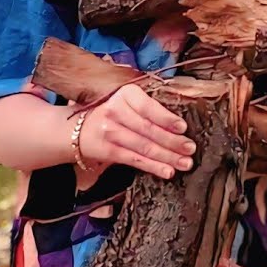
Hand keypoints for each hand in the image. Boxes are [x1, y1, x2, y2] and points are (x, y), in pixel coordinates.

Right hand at [76, 83, 196, 179]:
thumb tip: (182, 125)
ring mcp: (109, 131)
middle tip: (191, 148)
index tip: (183, 128)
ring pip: (144, 146)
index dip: (166, 119)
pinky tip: (167, 171)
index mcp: (126, 94)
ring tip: (185, 163)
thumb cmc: (115, 113)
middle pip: (149, 129)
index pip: (148, 107)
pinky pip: (134, 160)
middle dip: (173, 141)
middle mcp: (115, 111)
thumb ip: (151, 108)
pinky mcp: (107, 150)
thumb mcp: (129, 102)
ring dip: (167, 157)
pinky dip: (153, 166)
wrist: (76, 129)